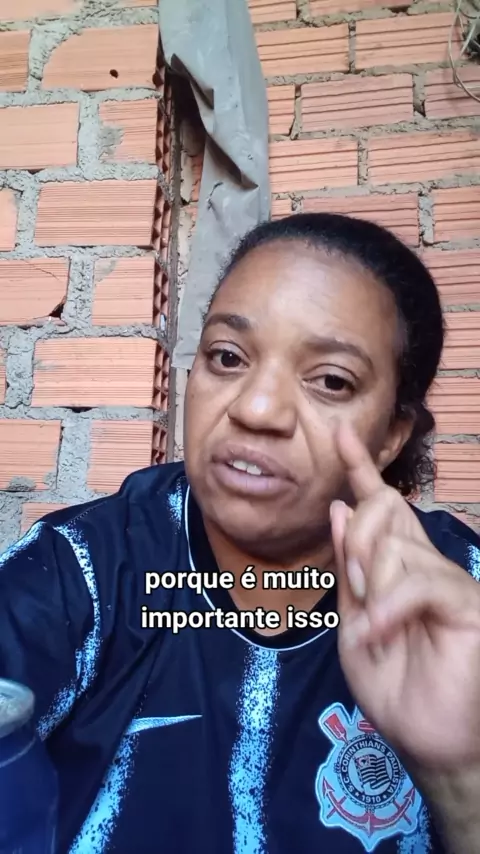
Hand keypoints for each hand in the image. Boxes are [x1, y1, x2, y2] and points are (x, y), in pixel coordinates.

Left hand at [330, 422, 479, 769]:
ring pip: (394, 550)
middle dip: (355, 548)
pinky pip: (418, 582)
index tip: (341, 434)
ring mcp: (449, 580)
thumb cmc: (393, 684)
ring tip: (374, 633)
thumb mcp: (354, 621)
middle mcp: (425, 562)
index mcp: (397, 565)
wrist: (427, 740)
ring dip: (371, 591)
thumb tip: (342, 506)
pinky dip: (389, 608)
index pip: (380, 506)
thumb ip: (349, 566)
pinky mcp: (466, 602)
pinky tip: (380, 632)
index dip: (360, 470)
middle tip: (356, 597)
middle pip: (380, 515)